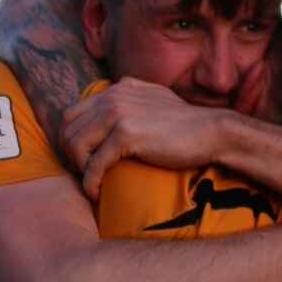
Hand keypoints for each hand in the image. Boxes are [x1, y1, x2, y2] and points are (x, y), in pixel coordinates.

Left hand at [60, 77, 235, 198]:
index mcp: (118, 88)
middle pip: (68, 127)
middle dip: (70, 155)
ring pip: (76, 144)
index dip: (71, 140)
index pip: (73, 112)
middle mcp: (114, 95)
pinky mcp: (127, 134)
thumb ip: (131, 100)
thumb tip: (112, 111)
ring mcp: (119, 112)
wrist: (213, 132)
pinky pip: (94, 163)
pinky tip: (97, 194)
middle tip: (84, 175)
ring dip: (79, 169)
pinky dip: (91, 182)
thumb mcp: (154, 101)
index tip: (81, 161)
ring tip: (92, 183)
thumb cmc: (186, 125)